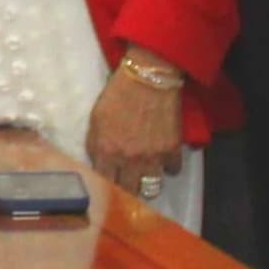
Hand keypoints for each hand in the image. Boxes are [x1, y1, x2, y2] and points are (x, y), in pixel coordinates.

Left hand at [84, 64, 183, 197]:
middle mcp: (129, 159)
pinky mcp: (172, 149)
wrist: (148, 77)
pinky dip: (169, 168)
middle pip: (129, 191)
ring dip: (148, 184)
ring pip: (151, 188)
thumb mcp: (96, 118)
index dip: (105, 189)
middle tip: (128, 186)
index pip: (104, 184)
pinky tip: (164, 162)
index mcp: (106, 151)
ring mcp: (152, 156)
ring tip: (145, 180)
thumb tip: (97, 164)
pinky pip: (173, 170)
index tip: (107, 190)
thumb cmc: (118, 94)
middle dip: (127, 191)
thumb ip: (95, 145)